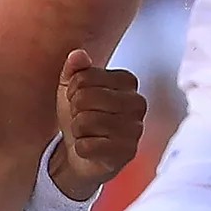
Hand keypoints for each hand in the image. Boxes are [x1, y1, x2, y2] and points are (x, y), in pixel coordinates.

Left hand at [48, 49, 146, 200]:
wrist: (82, 155)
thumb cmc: (82, 117)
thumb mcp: (72, 90)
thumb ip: (74, 70)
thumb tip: (78, 55)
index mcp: (127, 82)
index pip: (84, 77)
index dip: (72, 91)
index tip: (77, 100)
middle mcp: (137, 103)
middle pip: (85, 97)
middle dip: (74, 111)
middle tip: (82, 119)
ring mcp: (135, 129)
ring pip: (85, 122)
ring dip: (77, 130)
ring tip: (86, 133)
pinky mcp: (127, 153)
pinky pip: (87, 146)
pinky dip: (81, 148)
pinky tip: (91, 149)